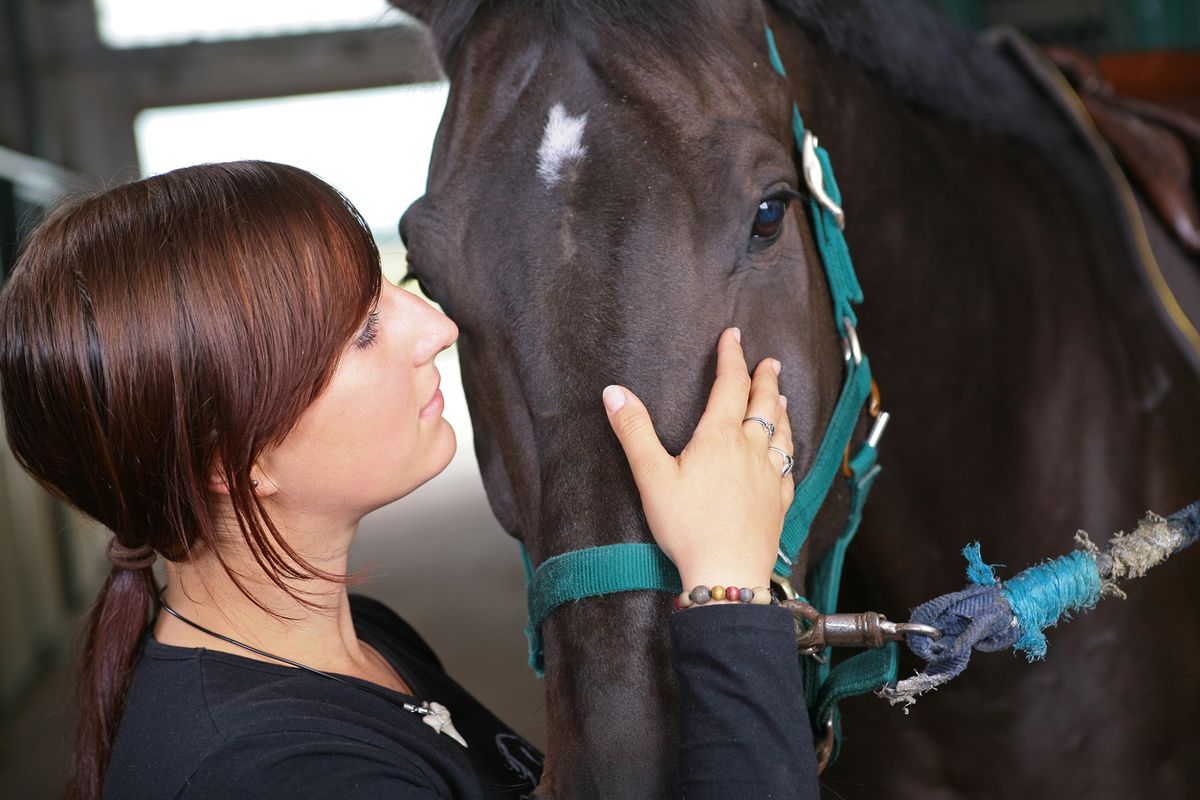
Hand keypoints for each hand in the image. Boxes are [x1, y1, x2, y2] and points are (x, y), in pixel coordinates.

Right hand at [602, 327, 793, 595]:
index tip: (733, 336)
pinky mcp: (779, 502)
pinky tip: (786, 452)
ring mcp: (770, 476)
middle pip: (763, 404)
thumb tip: (614, 392)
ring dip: (781, 410)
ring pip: (782, 432)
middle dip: (765, 379)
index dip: (731, 358)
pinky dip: (789, 449)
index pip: (730, 385)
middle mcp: (751, 450)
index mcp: (720, 437)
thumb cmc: (687, 526)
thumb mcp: (651, 477)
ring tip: (782, 397)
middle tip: (769, 361)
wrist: (727, 572)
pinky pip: (789, 466)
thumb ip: (634, 431)